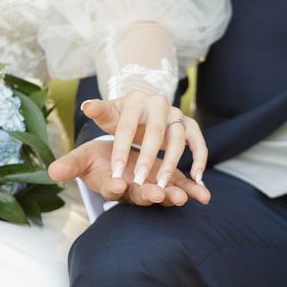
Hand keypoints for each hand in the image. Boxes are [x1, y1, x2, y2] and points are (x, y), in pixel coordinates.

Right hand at [48, 140, 209, 206]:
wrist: (118, 159)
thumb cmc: (97, 160)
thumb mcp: (82, 159)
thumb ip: (71, 165)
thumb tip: (51, 171)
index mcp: (111, 184)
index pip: (110, 187)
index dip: (113, 186)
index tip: (116, 184)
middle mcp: (132, 190)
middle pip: (140, 194)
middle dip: (149, 195)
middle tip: (157, 195)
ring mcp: (151, 187)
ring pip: (163, 194)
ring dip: (173, 196)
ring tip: (183, 198)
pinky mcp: (168, 181)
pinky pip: (181, 187)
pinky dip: (193, 191)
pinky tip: (204, 195)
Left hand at [80, 92, 206, 189]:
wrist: (143, 107)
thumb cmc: (120, 115)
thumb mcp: (107, 114)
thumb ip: (97, 112)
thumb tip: (86, 106)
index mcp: (135, 101)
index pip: (126, 127)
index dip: (120, 150)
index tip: (115, 173)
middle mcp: (158, 104)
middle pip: (155, 132)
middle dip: (147, 159)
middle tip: (138, 182)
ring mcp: (176, 113)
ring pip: (178, 138)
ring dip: (171, 163)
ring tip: (162, 186)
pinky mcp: (189, 124)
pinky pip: (198, 141)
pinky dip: (200, 158)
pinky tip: (196, 179)